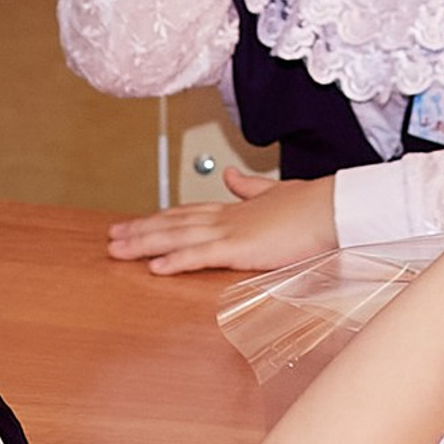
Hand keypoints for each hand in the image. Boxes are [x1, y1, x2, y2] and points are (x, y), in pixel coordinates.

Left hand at [108, 169, 337, 275]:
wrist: (332, 208)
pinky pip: (200, 255)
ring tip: (118, 250)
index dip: (159, 218)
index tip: (134, 223)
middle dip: (140, 231)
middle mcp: (225, 219)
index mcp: (234, 211)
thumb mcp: (274, 193)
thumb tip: (230, 176)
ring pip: (177, 237)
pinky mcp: (239, 249)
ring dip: (145, 244)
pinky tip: (155, 267)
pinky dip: (175, 260)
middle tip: (111, 237)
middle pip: (173, 223)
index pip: (187, 214)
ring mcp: (230, 232)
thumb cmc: (312, 207)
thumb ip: (249, 187)